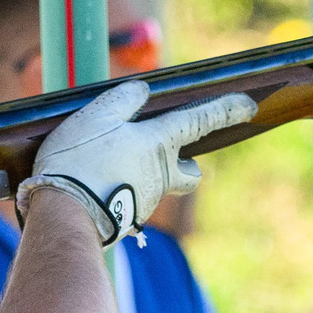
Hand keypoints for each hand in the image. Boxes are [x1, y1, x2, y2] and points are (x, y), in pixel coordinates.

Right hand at [17, 80, 256, 245]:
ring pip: (156, 186)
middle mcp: (160, 176)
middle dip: (186, 164)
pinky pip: (129, 200)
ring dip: (140, 176)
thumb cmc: (78, 162)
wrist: (62, 217)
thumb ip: (123, 100)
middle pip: (190, 173)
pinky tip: (91, 185)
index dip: (226, 110)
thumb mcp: (96, 117)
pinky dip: (118, 191)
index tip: (249, 106)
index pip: (200, 120)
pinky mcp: (126, 221)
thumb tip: (142, 91)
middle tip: (163, 154)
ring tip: (103, 167)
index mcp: (158, 144)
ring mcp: (145, 202)